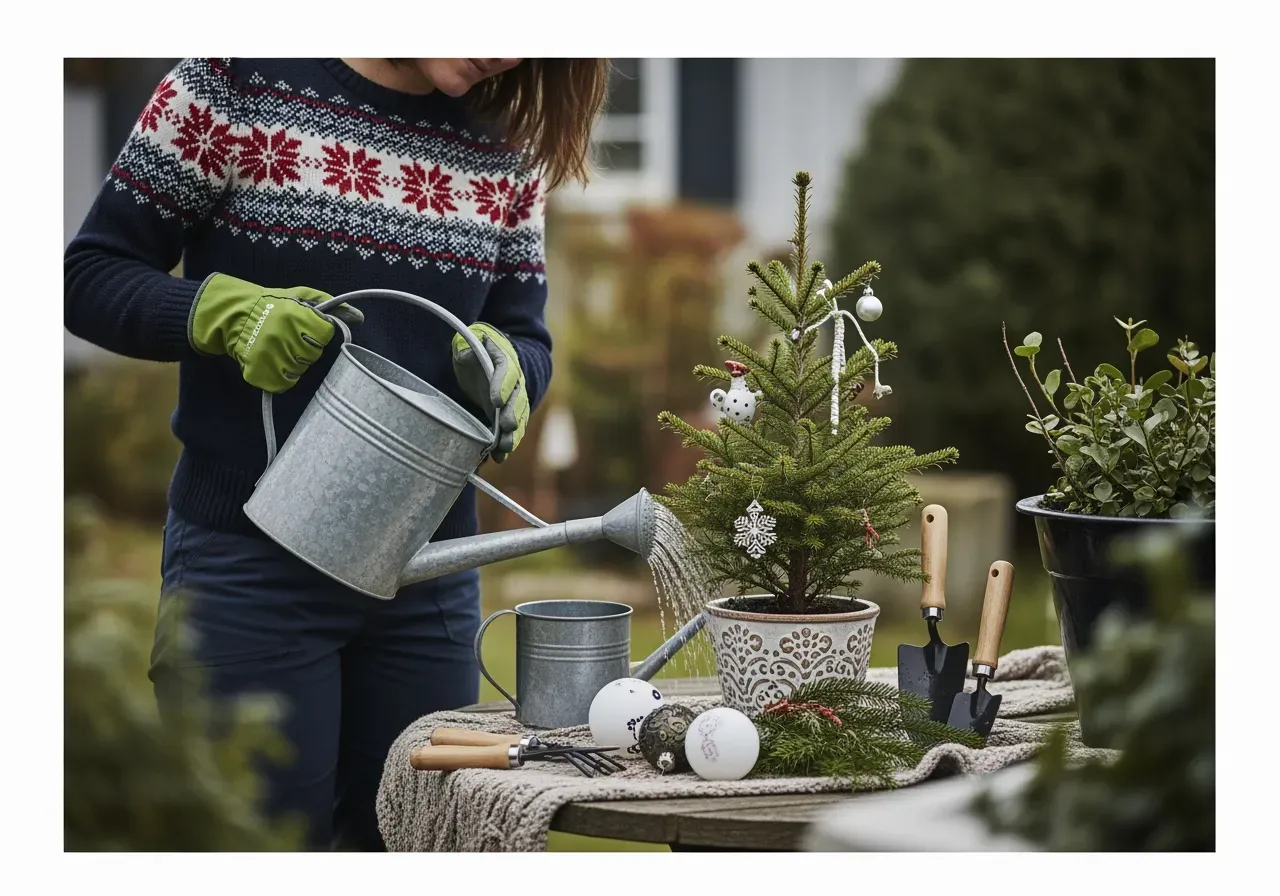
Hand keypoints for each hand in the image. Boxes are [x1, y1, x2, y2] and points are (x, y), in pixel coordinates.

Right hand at [189, 273, 363, 392]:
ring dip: (294, 361)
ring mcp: (272, 358)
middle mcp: (284, 337)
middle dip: (306, 347)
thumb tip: (359, 318)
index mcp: (296, 316)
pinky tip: (274, 361)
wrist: (235, 318)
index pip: (325, 334)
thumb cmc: (273, 305)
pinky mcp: (262, 374)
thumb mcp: (302, 296)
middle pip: (314, 354)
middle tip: (291, 337)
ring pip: (300, 370)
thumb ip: (332, 305)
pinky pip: (285, 383)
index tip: (305, 327)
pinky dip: (283, 376)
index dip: (318, 332)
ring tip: (280, 347)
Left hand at [452, 323, 528, 462]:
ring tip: (505, 448)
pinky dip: (507, 443)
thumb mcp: (468, 342)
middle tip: (507, 426)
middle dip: (512, 414)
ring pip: (518, 417)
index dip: (503, 386)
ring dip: (513, 434)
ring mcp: (514, 399)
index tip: (497, 401)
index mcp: (504, 359)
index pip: (507, 371)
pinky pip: (512, 430)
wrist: (492, 359)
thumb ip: (467, 347)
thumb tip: (465, 354)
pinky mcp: (508, 414)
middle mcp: (515, 380)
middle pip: (518, 398)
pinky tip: (500, 456)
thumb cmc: (476, 349)